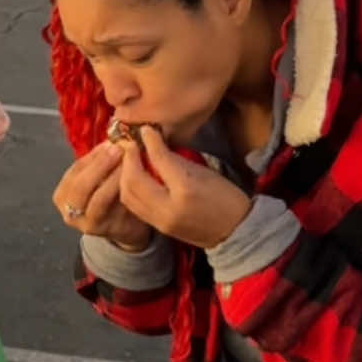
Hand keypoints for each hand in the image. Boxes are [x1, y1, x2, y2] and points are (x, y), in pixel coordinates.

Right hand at [53, 141, 152, 250]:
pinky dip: (122, 193)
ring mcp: (85, 223)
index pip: (76, 170)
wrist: (127, 226)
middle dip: (100, 165)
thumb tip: (112, 139)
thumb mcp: (100, 178)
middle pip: (80, 185)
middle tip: (119, 149)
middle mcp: (68, 211)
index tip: (111, 142)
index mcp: (63, 194)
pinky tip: (134, 181)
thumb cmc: (112, 197)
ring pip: (97, 198)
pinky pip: (114, 209)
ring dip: (113, 178)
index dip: (94, 156)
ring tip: (128, 162)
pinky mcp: (104, 231)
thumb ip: (100, 162)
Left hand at [118, 126, 251, 248]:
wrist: (236, 231)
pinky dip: (129, 190)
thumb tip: (153, 140)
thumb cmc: (225, 196)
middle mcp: (168, 208)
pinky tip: (134, 178)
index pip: (159, 160)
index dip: (149, 141)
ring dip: (124, 176)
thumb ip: (175, 158)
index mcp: (186, 190)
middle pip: (133, 181)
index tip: (144, 130)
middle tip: (131, 146)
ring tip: (130, 161)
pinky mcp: (158, 228)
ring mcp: (161, 221)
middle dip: (127, 160)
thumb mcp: (204, 172)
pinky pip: (134, 207)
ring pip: (128, 196)